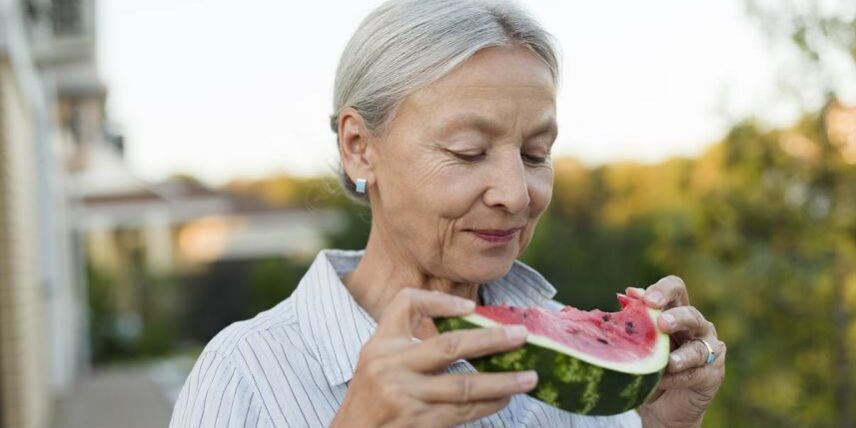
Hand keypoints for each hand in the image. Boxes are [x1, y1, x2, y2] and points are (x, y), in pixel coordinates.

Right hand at [331, 288, 537, 427]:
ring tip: (529, 378)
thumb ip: (407, 345)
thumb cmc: (370, 400)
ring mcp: (404, 396)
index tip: (470, 308)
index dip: (441, 301)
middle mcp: (390, 366)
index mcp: (380, 344)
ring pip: (464, 386)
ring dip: (501, 382)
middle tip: (521, 335)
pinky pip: (462, 412)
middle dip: (491, 340)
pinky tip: (505, 399)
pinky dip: (488, 405)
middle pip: (449, 345)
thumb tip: (469, 329)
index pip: (407, 304)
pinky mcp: (417, 423)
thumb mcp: (376, 363)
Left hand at [629, 276, 725, 427]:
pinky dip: (679, 378)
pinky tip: (664, 381)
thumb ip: (637, 318)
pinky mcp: (713, 374)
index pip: (676, 289)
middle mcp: (696, 326)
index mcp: (676, 311)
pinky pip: (697, 374)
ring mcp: (709, 350)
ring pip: (699, 348)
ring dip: (683, 355)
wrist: (659, 403)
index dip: (664, 290)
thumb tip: (629, 293)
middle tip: (662, 323)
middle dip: (677, 318)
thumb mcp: (639, 342)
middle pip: (691, 315)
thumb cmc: (648, 364)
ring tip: (669, 362)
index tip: (646, 300)